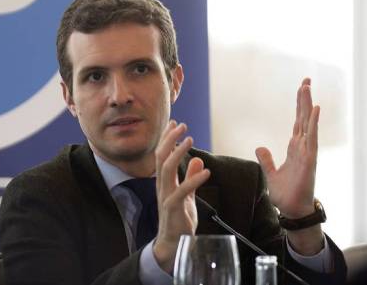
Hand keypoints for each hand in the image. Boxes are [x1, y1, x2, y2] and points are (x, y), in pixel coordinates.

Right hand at [153, 120, 209, 272]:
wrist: (173, 244)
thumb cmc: (179, 219)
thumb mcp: (187, 195)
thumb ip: (190, 178)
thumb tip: (198, 160)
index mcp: (164, 181)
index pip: (161, 154)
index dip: (167, 138)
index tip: (174, 123)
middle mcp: (161, 186)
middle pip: (160, 157)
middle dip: (170, 139)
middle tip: (181, 125)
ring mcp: (165, 196)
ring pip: (166, 169)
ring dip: (178, 152)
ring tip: (190, 139)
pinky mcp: (173, 208)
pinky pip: (182, 191)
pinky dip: (194, 179)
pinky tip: (206, 171)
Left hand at [255, 78, 323, 254]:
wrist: (292, 211)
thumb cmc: (285, 194)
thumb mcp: (271, 174)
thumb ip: (266, 160)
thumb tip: (260, 147)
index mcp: (294, 149)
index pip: (297, 122)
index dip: (299, 106)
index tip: (301, 89)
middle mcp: (303, 147)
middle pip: (303, 118)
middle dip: (304, 99)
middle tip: (306, 80)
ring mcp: (307, 152)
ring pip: (308, 123)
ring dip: (307, 105)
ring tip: (307, 87)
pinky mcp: (309, 160)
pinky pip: (312, 138)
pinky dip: (313, 124)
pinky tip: (315, 110)